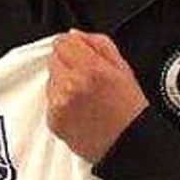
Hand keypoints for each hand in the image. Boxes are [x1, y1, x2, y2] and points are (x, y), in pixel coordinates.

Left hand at [45, 30, 148, 162]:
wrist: (129, 146)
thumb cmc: (129, 111)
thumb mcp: (123, 69)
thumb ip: (98, 44)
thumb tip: (75, 34)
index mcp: (91, 69)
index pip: (62, 42)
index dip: (73, 45)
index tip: (79, 52)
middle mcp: (71, 85)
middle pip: (54, 58)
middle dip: (68, 63)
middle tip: (87, 78)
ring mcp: (60, 103)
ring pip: (51, 79)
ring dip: (63, 83)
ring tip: (85, 97)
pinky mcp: (53, 119)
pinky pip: (49, 100)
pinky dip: (60, 102)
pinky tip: (79, 110)